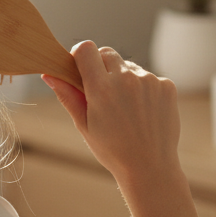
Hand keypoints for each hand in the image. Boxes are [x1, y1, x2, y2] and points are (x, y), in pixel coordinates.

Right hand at [42, 41, 181, 185]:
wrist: (150, 167)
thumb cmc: (112, 150)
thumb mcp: (84, 125)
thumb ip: (67, 95)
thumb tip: (49, 74)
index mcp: (101, 88)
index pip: (85, 49)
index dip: (80, 55)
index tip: (80, 68)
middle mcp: (126, 79)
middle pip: (107, 53)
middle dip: (102, 67)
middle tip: (103, 92)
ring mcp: (149, 81)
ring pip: (129, 66)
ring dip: (124, 79)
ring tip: (126, 109)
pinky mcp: (166, 86)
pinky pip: (149, 77)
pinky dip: (144, 89)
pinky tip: (143, 112)